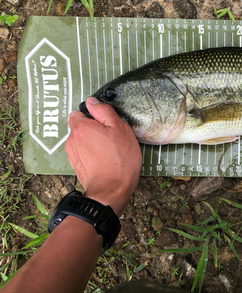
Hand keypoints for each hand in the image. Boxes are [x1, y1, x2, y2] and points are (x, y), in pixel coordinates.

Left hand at [65, 97, 141, 215]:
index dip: (93, 116)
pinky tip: (106, 160)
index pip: (79, 112)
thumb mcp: (119, 128)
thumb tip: (92, 101)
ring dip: (93, 143)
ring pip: (83, 141)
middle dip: (94, 129)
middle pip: (81, 127)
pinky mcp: (77, 167)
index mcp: (80, 127)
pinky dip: (93, 155)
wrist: (112, 190)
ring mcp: (72, 155)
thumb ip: (103, 111)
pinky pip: (84, 154)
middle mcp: (71, 140)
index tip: (106, 123)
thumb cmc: (119, 158)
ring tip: (110, 150)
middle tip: (112, 137)